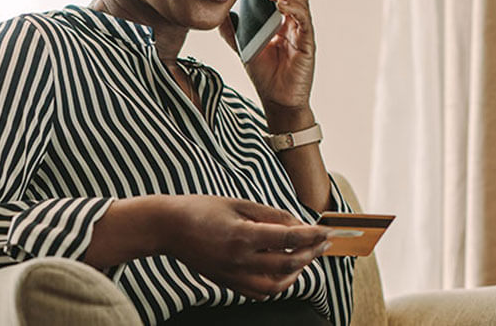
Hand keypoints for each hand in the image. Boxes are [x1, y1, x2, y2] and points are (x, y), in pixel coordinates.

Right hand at [162, 194, 330, 300]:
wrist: (167, 228)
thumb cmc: (200, 209)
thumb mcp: (238, 204)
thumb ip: (270, 215)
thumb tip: (297, 224)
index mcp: (242, 236)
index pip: (289, 239)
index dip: (312, 235)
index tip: (327, 230)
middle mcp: (239, 260)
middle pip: (288, 263)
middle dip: (311, 252)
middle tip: (323, 242)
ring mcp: (233, 276)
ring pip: (277, 285)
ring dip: (297, 272)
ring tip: (306, 257)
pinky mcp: (228, 283)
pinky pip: (261, 292)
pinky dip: (278, 283)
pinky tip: (284, 270)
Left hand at [219, 0, 315, 110]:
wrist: (276, 100)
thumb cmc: (264, 75)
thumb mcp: (243, 46)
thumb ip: (233, 29)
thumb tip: (219, 10)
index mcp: (281, 21)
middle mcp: (294, 23)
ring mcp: (302, 31)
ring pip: (301, 1)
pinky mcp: (307, 43)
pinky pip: (304, 20)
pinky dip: (293, 9)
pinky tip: (280, 5)